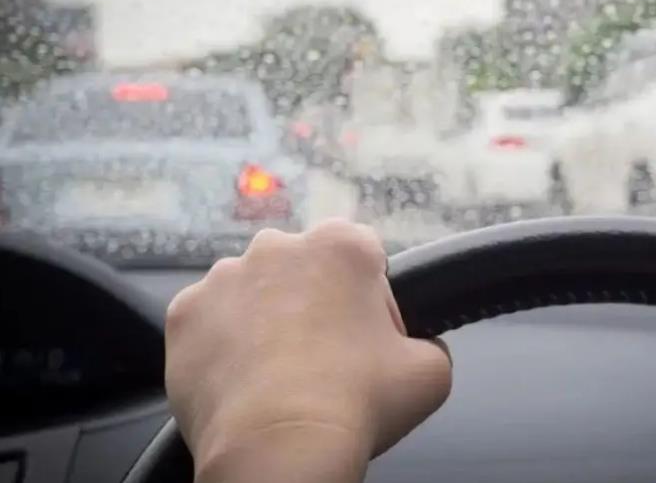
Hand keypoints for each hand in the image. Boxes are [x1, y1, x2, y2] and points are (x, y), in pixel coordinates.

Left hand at [165, 221, 451, 482]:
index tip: (367, 339)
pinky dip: (223, 343)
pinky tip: (244, 378)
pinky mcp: (186, 311)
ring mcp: (225, 276)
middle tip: (324, 358)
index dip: (372, 301)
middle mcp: (280, 247)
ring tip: (279, 374)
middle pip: (306, 270)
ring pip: (254, 291)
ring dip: (266, 319)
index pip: (365, 258)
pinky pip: (210, 321)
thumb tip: (423, 349)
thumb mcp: (430, 373)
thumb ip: (430, 343)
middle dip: (315, 304)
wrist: (277, 448)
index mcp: (343, 245)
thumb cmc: (354, 405)